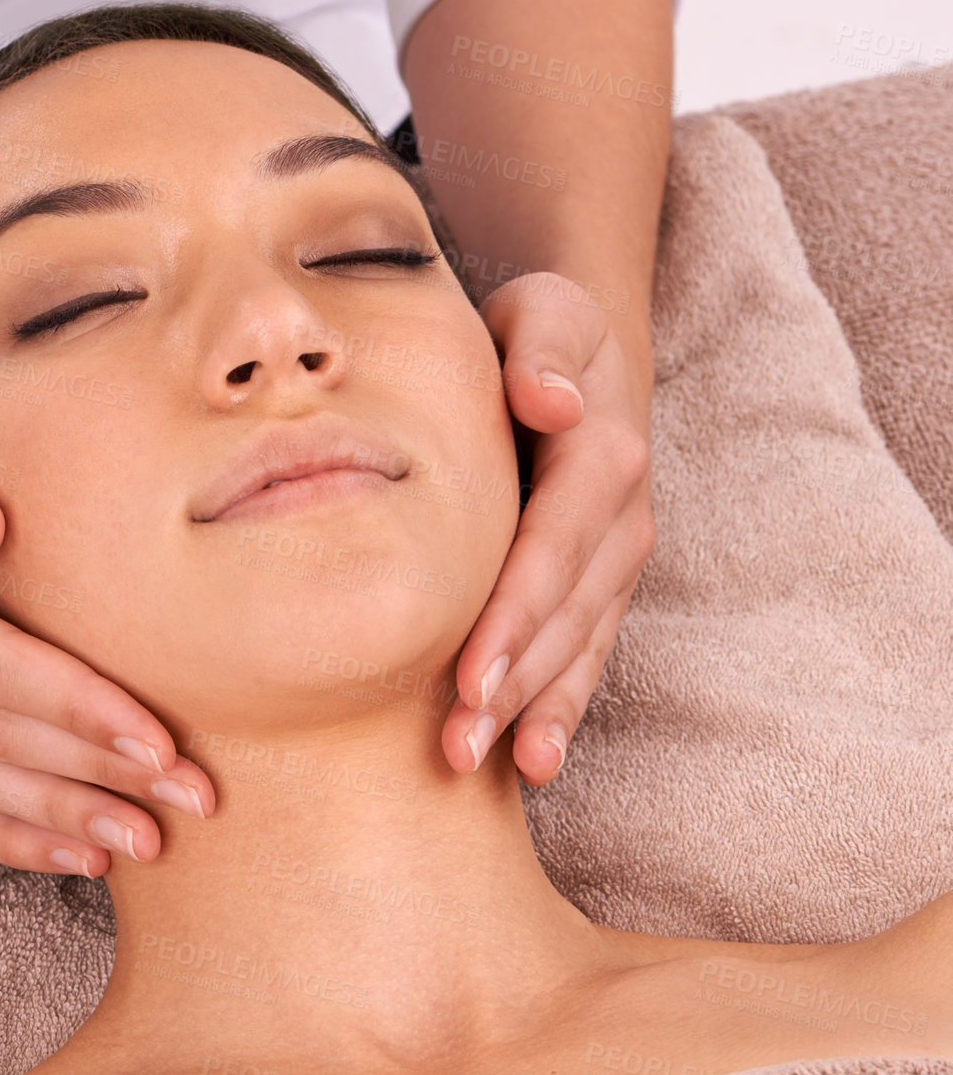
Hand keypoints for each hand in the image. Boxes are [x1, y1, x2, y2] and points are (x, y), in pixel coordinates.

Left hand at [441, 271, 655, 784]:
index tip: (471, 672)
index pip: (554, 541)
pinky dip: (560, 708)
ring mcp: (614, 562)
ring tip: (481, 763)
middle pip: (565, 611)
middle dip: (514, 681)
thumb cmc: (532, 337)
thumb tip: (549, 400)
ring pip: (577, 645)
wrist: (572, 361)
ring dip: (533, 709)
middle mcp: (618, 519)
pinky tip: (531, 762)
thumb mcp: (542, 311)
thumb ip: (542, 345)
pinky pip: (586, 654)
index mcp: (599, 453)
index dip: (517, 609)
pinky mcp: (599, 589)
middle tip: (457, 744)